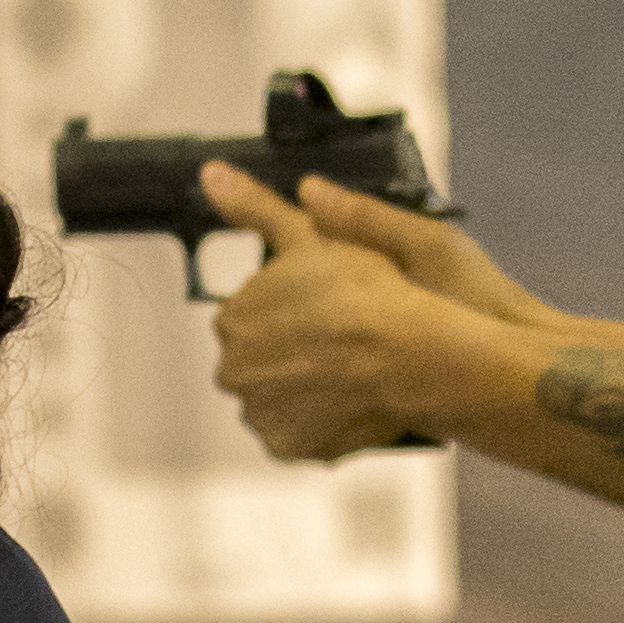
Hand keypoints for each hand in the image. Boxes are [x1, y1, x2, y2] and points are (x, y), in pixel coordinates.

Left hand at [200, 168, 516, 463]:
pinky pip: (301, 434)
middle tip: (343, 341)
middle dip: (295, 352)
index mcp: (232, 320)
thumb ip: (256, 207)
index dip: (295, 311)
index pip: (254, 317)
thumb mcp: (310, 236)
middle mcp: (234, 371)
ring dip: (308, 388)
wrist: (412, 354)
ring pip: (281, 398)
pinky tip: (350, 400)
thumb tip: (212, 175)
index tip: (329, 309)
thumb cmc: (367, 293)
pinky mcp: (291, 447)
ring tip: (352, 370)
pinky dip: (321, 421)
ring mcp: (261, 414)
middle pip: (261, 361)